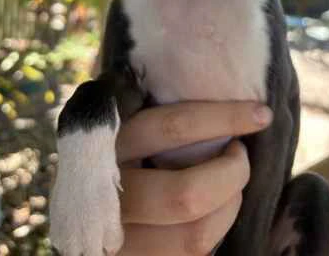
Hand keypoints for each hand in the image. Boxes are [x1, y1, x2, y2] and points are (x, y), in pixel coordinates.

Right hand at [116, 101, 272, 255]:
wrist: (68, 211)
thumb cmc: (109, 154)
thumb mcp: (118, 126)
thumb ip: (146, 117)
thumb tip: (211, 90)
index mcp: (103, 147)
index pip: (172, 128)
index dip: (224, 118)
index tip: (260, 113)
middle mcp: (107, 196)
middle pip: (188, 194)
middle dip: (232, 173)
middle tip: (239, 155)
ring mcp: (118, 239)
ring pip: (195, 235)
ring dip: (229, 206)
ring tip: (230, 184)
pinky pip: (191, 255)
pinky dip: (216, 230)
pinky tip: (215, 210)